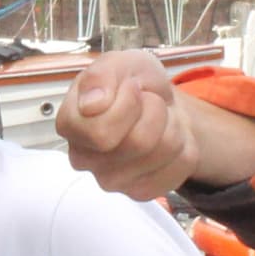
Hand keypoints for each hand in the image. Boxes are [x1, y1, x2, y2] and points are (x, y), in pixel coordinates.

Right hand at [56, 50, 197, 198]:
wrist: (160, 103)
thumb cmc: (134, 84)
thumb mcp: (119, 63)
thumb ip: (100, 74)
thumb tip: (91, 104)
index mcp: (70, 125)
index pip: (101, 132)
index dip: (128, 102)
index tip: (129, 89)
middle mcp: (84, 159)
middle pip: (138, 143)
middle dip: (155, 111)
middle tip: (147, 104)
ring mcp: (112, 181)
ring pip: (164, 151)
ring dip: (172, 125)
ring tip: (158, 119)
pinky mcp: (141, 192)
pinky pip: (182, 165)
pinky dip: (184, 145)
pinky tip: (165, 139)